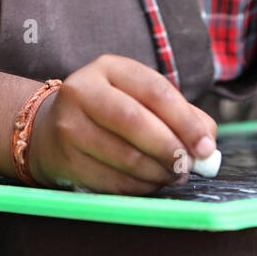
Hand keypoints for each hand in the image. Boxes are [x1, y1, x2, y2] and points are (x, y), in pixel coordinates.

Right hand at [27, 54, 217, 195]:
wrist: (49, 130)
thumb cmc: (111, 112)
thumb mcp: (140, 97)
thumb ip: (180, 114)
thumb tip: (208, 143)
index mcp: (109, 68)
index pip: (154, 90)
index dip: (185, 120)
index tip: (206, 147)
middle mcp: (83, 91)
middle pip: (135, 121)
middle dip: (170, 148)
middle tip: (189, 165)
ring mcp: (69, 126)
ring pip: (124, 156)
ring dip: (157, 173)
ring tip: (173, 175)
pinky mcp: (64, 161)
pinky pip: (111, 182)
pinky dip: (139, 187)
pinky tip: (150, 183)